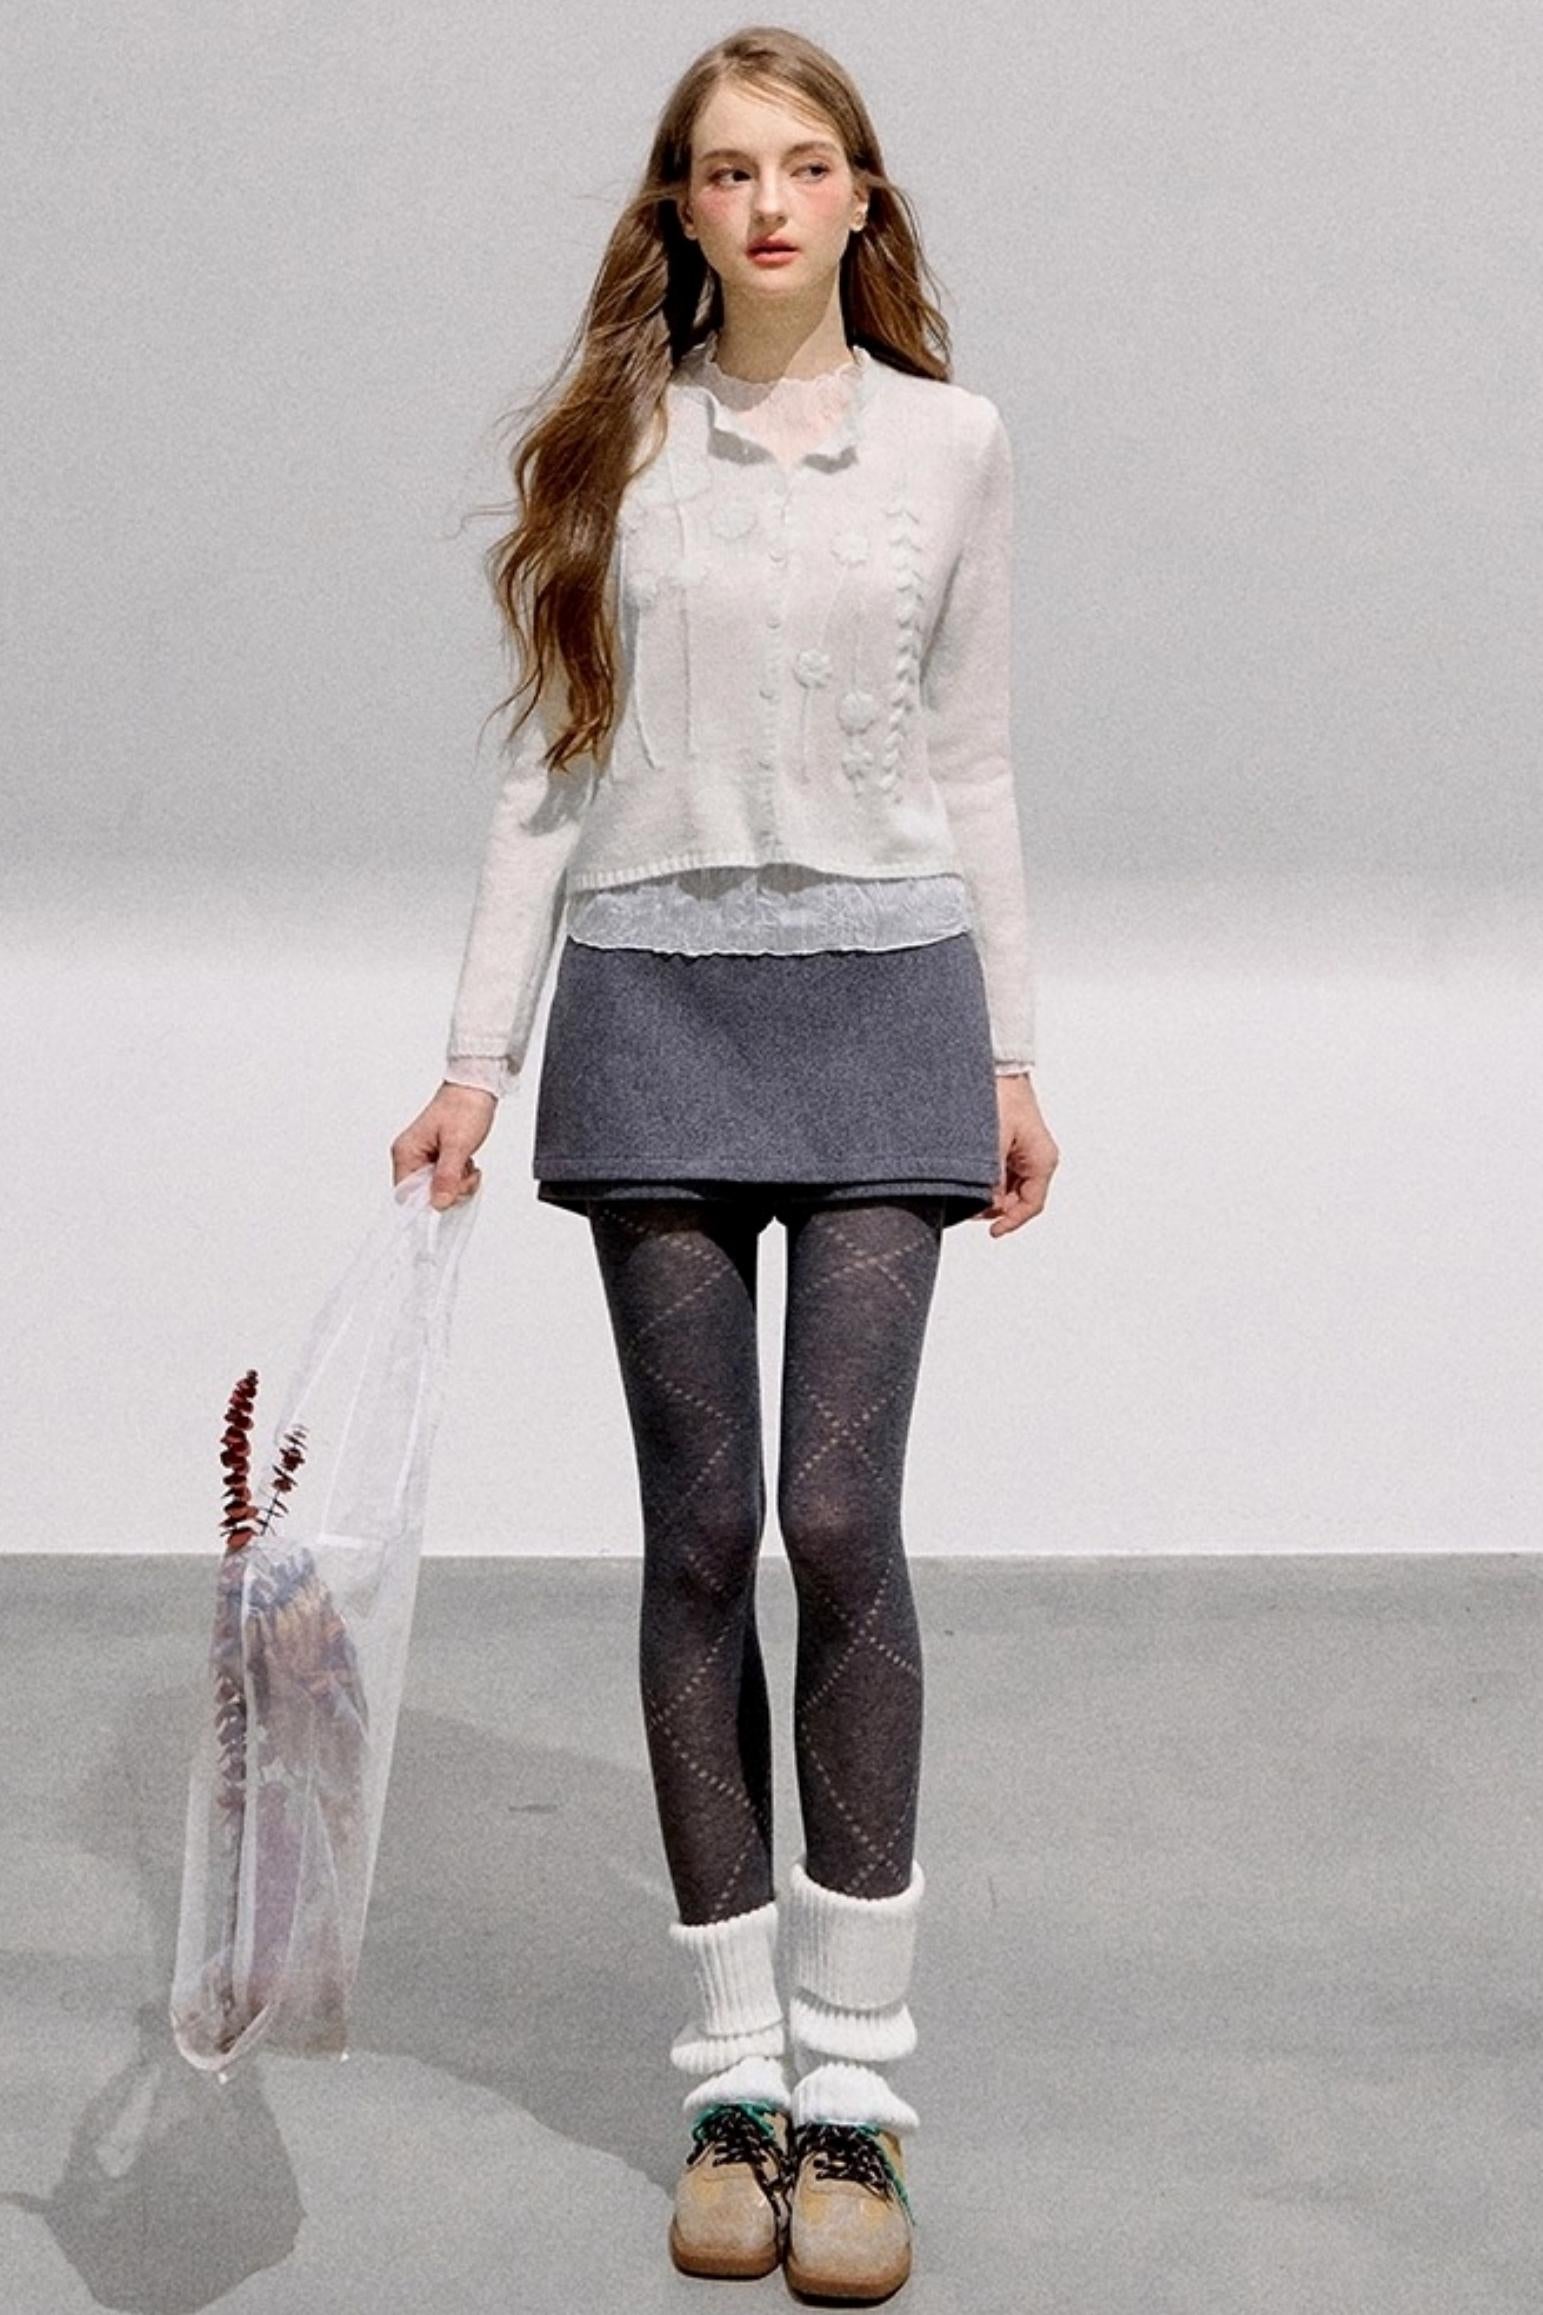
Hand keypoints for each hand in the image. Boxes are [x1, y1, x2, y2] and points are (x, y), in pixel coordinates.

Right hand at [390, 1082, 496, 1209]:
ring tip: (467, 1164)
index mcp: (406, 1152)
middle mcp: (410, 1156)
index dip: (426, 1199)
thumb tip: (438, 1202)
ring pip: (437, 1189)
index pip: (404, 1194)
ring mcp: (424, 1157)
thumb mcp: (457, 1145)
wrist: (475, 1088)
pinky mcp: (436, 1157)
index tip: (447, 1194)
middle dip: (449, 1190)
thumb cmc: (463, 1107)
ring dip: (458, 1184)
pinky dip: (460, 1177)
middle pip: (423, 1195)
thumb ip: (447, 1176)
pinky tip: (466, 1163)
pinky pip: (445, 1180)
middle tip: (464, 1174)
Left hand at [979, 1073, 1057, 1236]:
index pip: (1031, 1205)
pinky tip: (969, 1174)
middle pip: (1018, 1200)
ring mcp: (1024, 1152)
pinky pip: (1001, 1172)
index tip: (992, 1231)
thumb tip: (987, 1206)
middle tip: (969, 1205)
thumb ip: (991, 1179)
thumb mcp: (992, 1144)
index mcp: (1042, 1160)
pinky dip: (986, 1178)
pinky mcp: (1011, 1144)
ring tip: (966, 1186)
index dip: (1011, 1222)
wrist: (996, 1066)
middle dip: (995, 1207)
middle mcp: (1037, 1158)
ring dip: (989, 1191)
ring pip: (1008, 1187)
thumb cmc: (999, 1097)